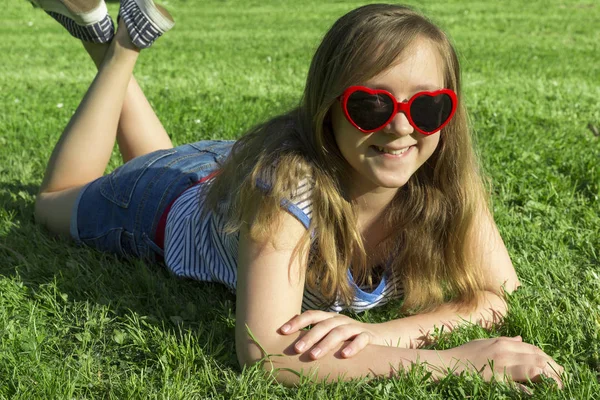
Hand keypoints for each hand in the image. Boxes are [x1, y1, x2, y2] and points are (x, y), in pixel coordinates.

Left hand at [278, 310, 380, 358]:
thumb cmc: (348, 337)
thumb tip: (287, 337)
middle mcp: (340, 320)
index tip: (282, 331)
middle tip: (296, 349)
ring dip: (325, 344)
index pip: (311, 315)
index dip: (297, 321)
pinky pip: (361, 340)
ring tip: (313, 356)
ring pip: (339, 332)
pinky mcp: (368, 336)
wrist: (380, 336)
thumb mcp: (331, 333)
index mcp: (329, 318)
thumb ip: (314, 333)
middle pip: (323, 325)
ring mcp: (354, 327)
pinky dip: (352, 347)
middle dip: (308, 336)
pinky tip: (344, 355)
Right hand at [444, 336, 563, 387]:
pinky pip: (519, 387)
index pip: (533, 348)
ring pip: (535, 369)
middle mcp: (505, 352)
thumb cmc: (462, 355)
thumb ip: (504, 340)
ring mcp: (501, 366)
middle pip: (538, 357)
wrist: (445, 365)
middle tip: (561, 378)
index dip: (547, 358)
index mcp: (502, 342)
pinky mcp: (496, 381)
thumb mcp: (484, 343)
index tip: (554, 367)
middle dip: (554, 368)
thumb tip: (521, 339)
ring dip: (549, 378)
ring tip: (556, 387)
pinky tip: (538, 395)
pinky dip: (531, 391)